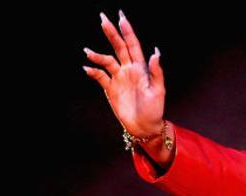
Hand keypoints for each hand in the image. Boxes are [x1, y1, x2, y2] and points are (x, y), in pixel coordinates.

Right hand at [83, 10, 165, 137]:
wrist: (145, 127)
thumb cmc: (154, 109)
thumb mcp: (158, 91)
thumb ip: (156, 72)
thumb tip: (155, 53)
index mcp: (141, 68)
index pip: (133, 45)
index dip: (127, 31)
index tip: (121, 18)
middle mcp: (129, 70)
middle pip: (118, 47)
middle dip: (111, 33)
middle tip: (103, 19)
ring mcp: (119, 78)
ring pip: (107, 61)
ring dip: (97, 55)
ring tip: (88, 52)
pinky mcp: (110, 89)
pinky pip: (100, 77)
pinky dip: (93, 71)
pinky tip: (87, 68)